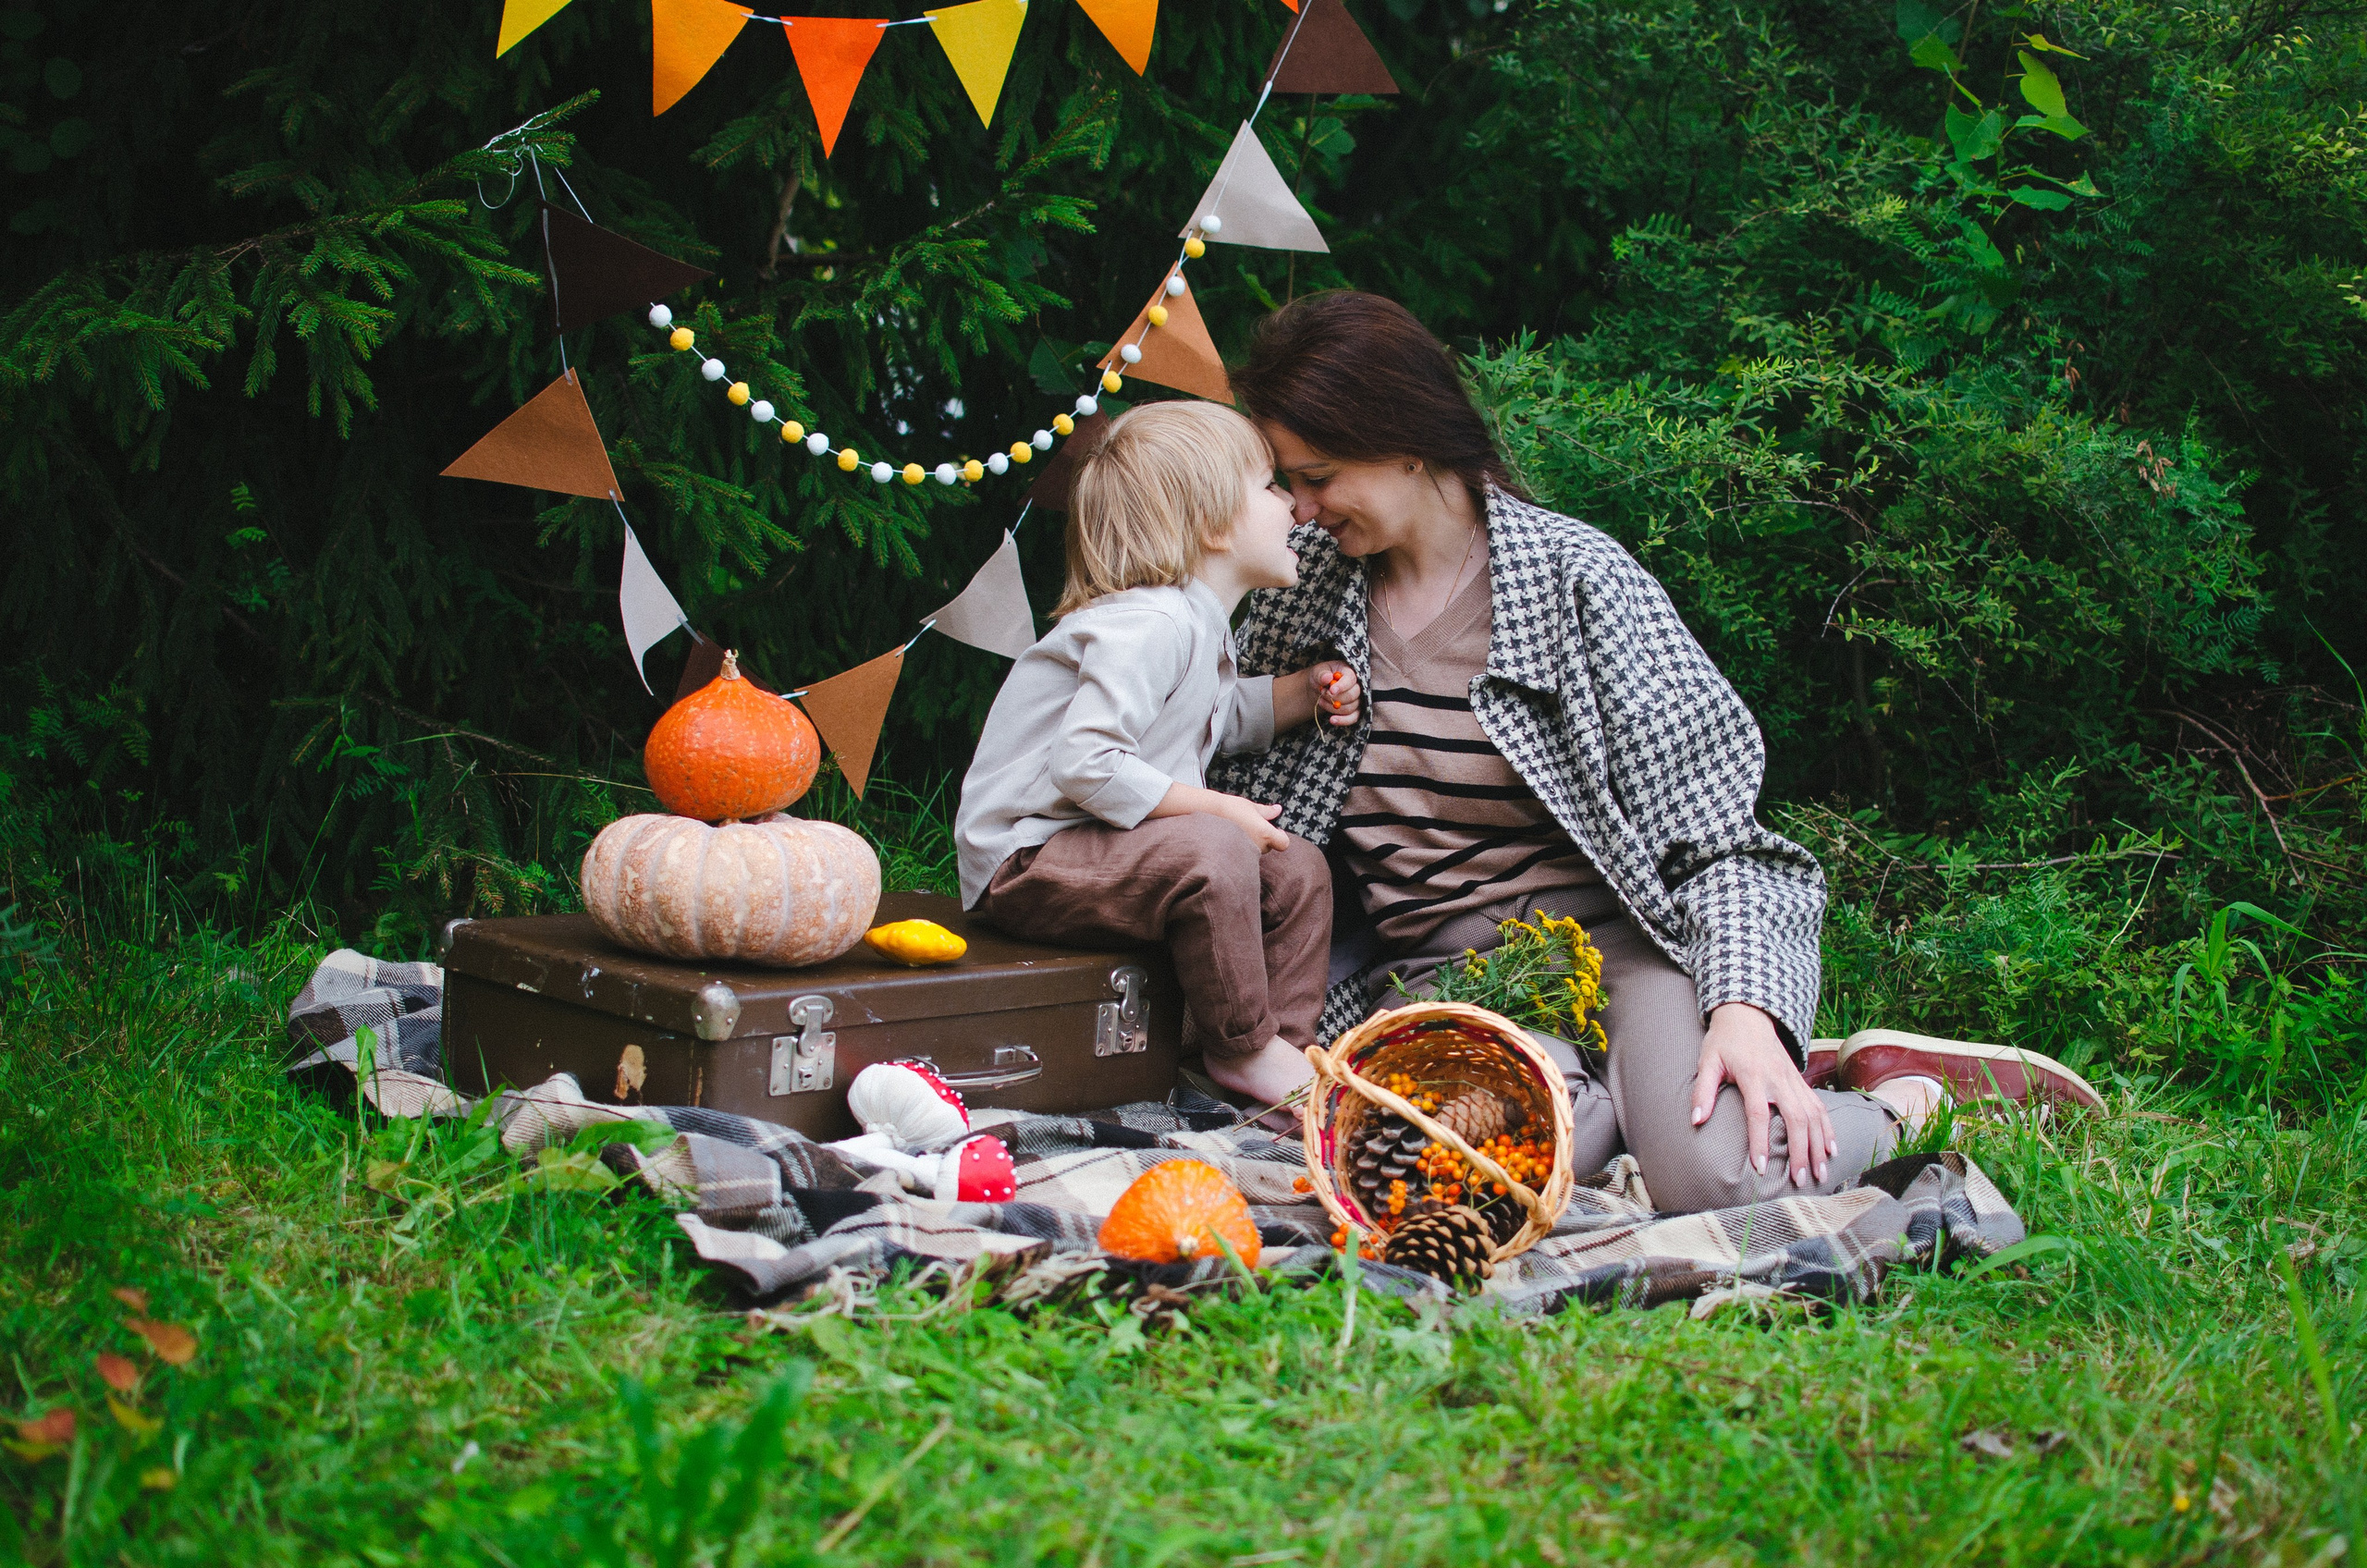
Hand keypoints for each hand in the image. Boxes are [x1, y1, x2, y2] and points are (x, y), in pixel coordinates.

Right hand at [1207, 792, 1288, 852]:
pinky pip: (1244, 854)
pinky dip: (1242, 847)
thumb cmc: (1230, 807)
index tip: (1276, 830)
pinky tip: (1233, 837)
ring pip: (1256, 850)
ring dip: (1253, 842)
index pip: (1283, 843)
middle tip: (1253, 825)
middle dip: (1265, 838)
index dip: (1281, 837)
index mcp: (1265, 833)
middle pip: (1269, 847)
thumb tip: (1278, 810)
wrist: (1206, 813)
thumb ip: (1266, 811)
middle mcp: (1257, 845)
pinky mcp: (1235, 855)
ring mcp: (1246, 852)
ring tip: (1240, 828)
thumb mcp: (1250, 806)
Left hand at [1307, 660, 1360, 727]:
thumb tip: (1327, 678)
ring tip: (1321, 701)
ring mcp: (1358, 699)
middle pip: (1352, 695)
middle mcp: (1357, 685)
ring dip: (1333, 708)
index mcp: (1350, 672)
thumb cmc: (1321, 677)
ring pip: (1350, 708)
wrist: (1320, 688)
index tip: (1331, 690)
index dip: (1342, 686)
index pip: (1351, 679)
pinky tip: (1332, 720)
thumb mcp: (1318, 672)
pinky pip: (1353, 718)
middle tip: (1322, 694)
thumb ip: (1321, 674)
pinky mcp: (1355, 710)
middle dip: (1335, 698)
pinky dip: (1343, 720)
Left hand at [1690, 1002, 1835, 1186]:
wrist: (1748, 1015)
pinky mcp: (1801, 1080)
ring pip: (1814, 1115)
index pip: (1758, 1113)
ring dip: (1819, 1145)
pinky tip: (1831, 1149)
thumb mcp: (1708, 1061)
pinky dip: (1828, 1129)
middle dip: (1800, 1151)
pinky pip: (1819, 1106)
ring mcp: (1794, 1079)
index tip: (1760, 1167)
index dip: (1759, 1141)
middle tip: (1800, 1180)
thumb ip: (1703, 1091)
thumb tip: (1696, 1120)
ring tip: (1820, 1173)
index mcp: (1753, 1075)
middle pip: (1796, 1118)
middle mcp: (1779, 1078)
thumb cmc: (1724, 1041)